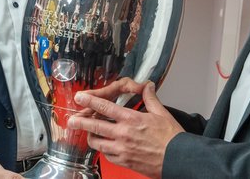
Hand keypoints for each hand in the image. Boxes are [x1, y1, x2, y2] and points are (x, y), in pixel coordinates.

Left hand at [67, 81, 183, 178]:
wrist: (178, 159)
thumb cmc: (172, 138)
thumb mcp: (162, 114)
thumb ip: (150, 99)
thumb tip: (147, 86)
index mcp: (131, 120)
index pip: (105, 107)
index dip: (90, 101)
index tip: (80, 97)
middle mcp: (123, 135)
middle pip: (95, 127)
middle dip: (80, 122)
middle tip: (71, 120)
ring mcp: (122, 150)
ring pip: (97, 143)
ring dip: (91, 137)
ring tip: (88, 133)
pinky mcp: (124, 162)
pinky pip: (107, 155)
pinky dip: (103, 150)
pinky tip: (105, 146)